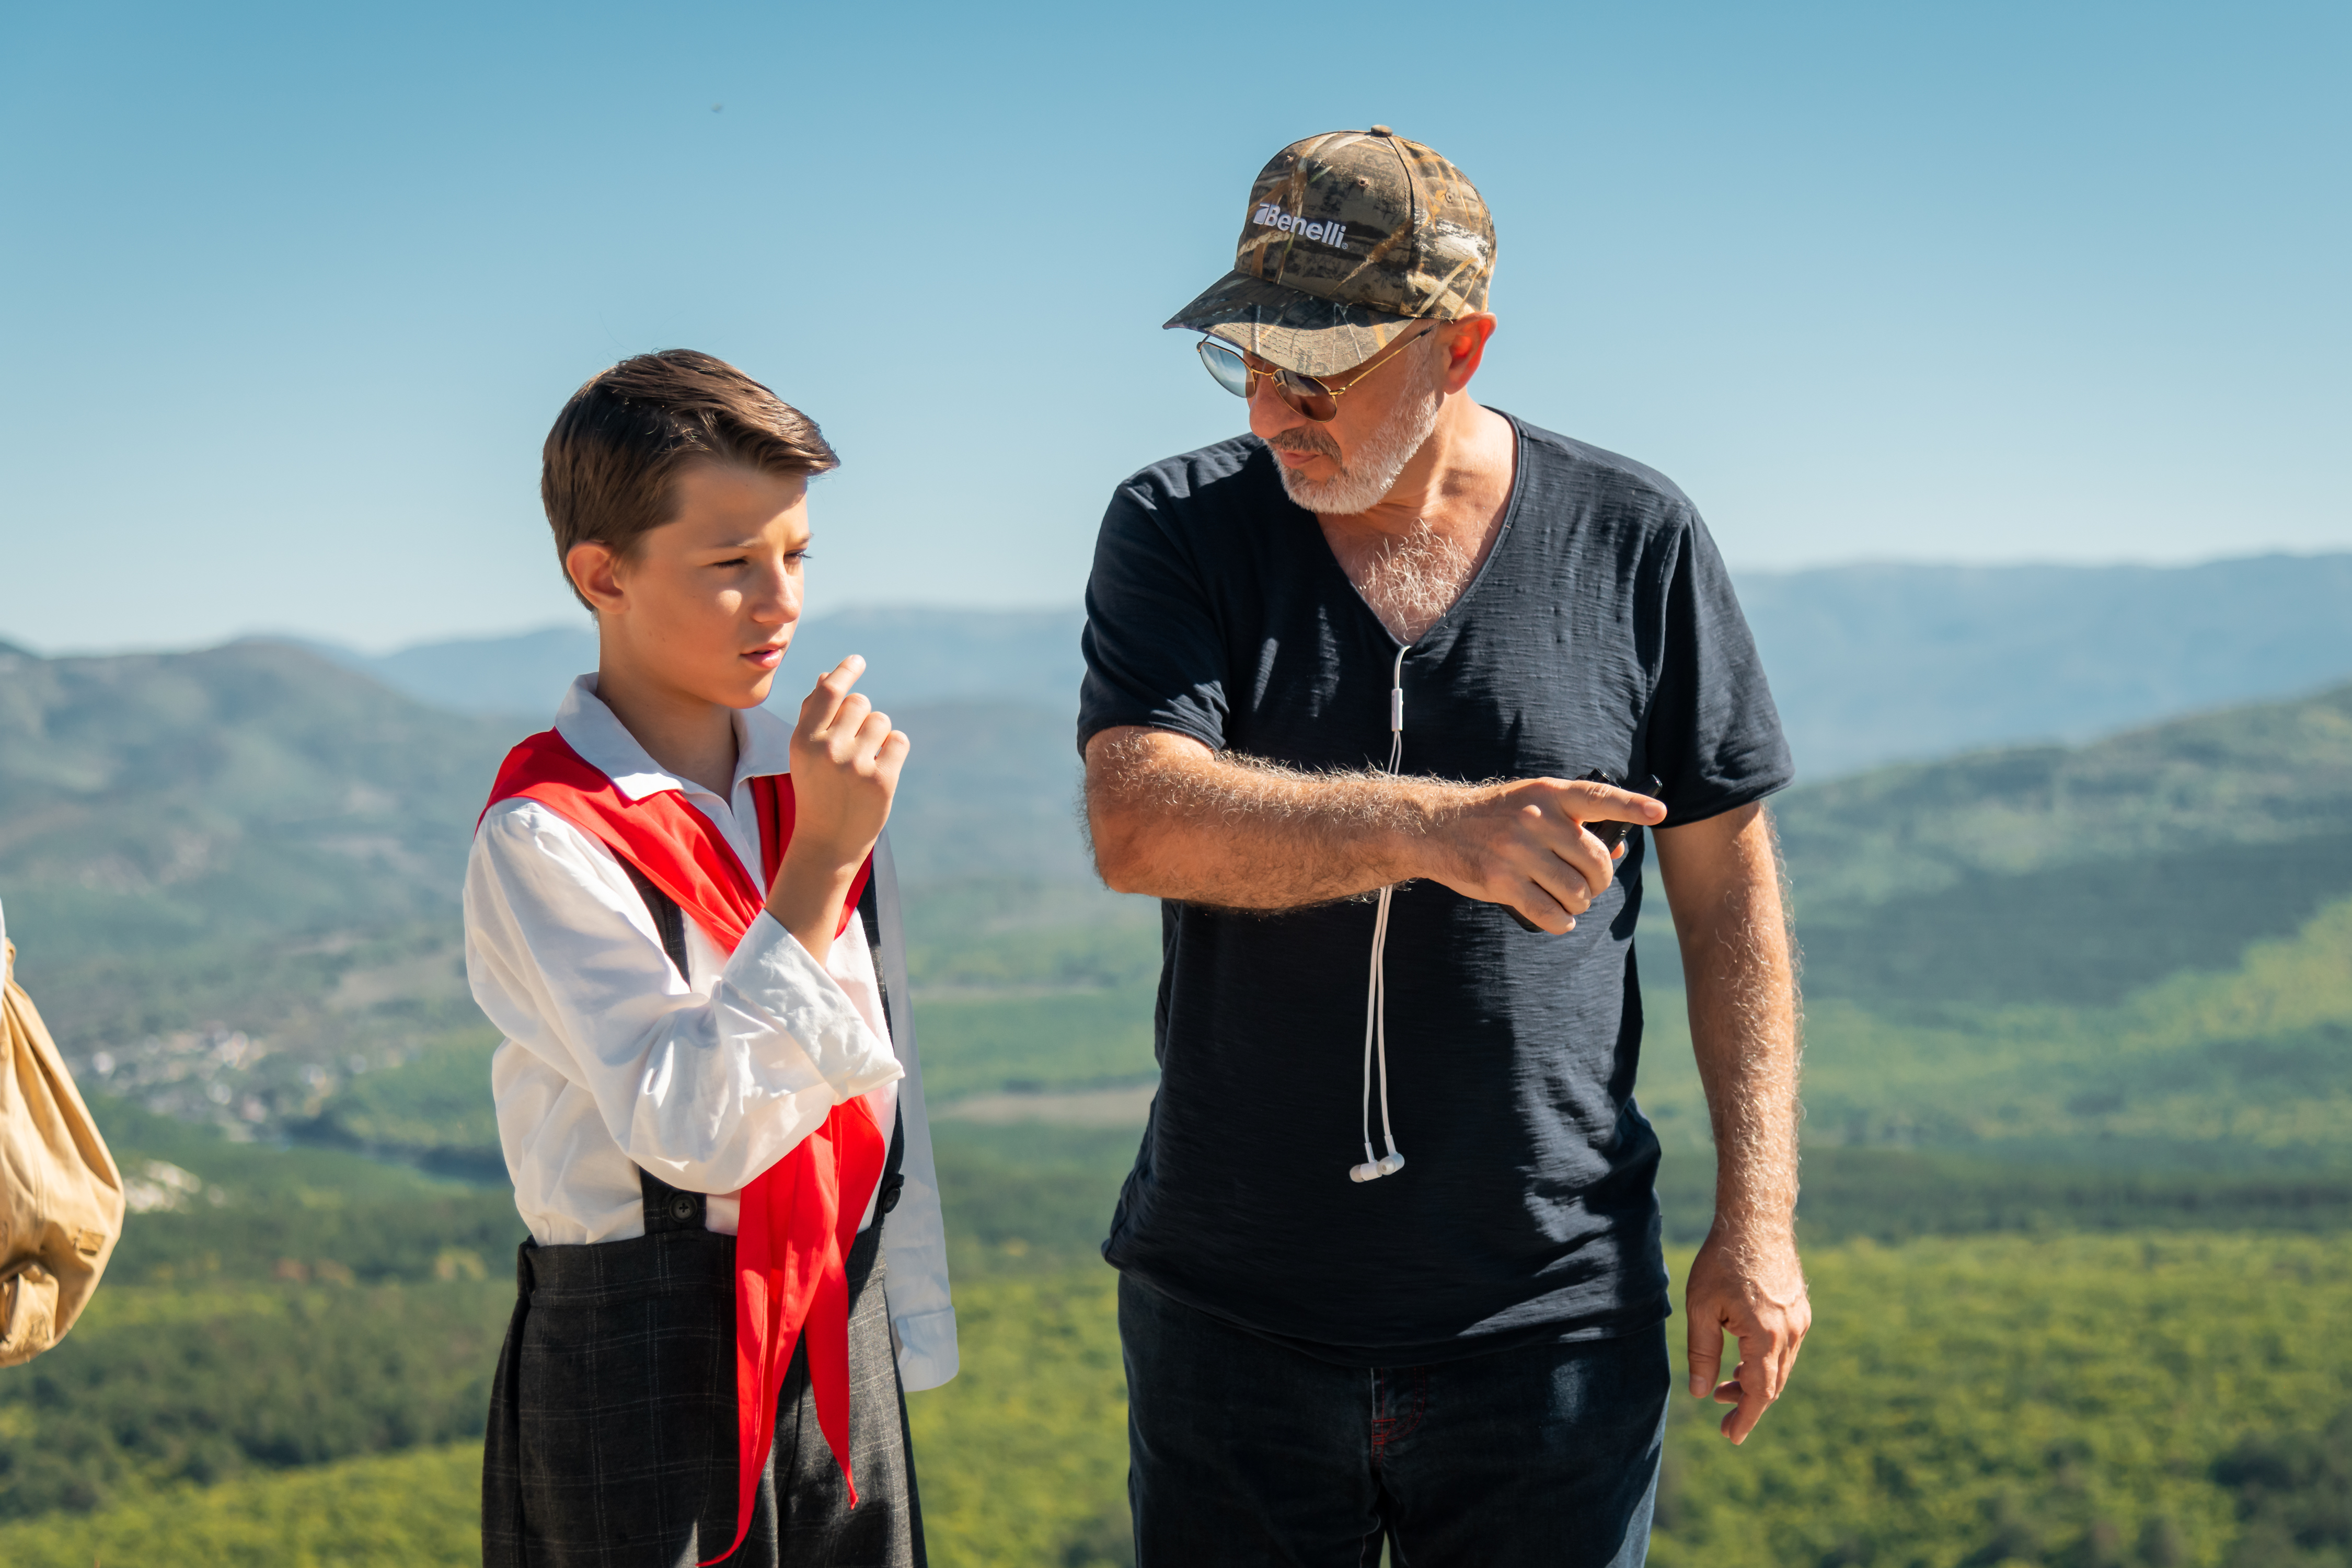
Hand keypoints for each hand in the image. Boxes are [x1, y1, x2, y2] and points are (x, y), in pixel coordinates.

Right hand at [766, 656, 909, 958]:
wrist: (827, 842)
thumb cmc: (816, 791)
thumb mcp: (805, 753)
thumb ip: (814, 714)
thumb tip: (829, 675)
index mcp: (803, 739)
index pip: (829, 692)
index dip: (845, 672)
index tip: (858, 661)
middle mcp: (828, 749)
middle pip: (861, 703)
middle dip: (863, 716)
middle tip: (855, 743)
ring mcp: (855, 765)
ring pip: (882, 721)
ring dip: (879, 735)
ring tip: (865, 760)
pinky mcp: (881, 780)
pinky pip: (899, 741)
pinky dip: (894, 750)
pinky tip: (880, 769)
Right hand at [1424, 778, 1667, 931]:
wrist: (1437, 827)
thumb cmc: (1496, 818)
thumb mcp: (1534, 805)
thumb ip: (1575, 823)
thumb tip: (1621, 848)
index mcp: (1549, 794)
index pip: (1599, 797)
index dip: (1632, 805)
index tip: (1659, 812)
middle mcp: (1536, 819)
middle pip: (1596, 861)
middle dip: (1599, 881)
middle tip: (1587, 885)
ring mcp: (1518, 851)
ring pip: (1576, 892)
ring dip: (1578, 904)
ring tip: (1568, 901)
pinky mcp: (1501, 881)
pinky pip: (1549, 913)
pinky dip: (1560, 923)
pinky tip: (1558, 920)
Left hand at [1684, 1224, 1809, 1444]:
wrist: (1755, 1221)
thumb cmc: (1722, 1261)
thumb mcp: (1701, 1307)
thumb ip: (1701, 1352)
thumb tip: (1698, 1393)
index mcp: (1766, 1335)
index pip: (1759, 1392)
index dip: (1745, 1419)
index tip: (1731, 1437)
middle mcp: (1790, 1333)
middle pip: (1772, 1384)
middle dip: (1748, 1403)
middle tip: (1721, 1412)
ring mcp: (1799, 1321)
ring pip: (1781, 1368)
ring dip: (1755, 1382)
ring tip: (1725, 1386)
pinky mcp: (1800, 1310)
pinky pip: (1786, 1349)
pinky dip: (1766, 1362)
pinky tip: (1743, 1359)